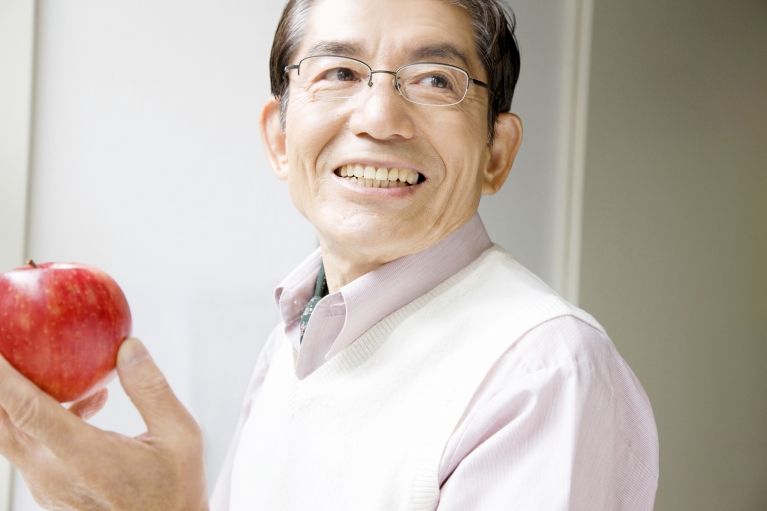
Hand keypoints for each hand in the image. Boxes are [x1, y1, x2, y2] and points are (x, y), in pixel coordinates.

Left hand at [0, 338, 207, 510]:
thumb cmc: (176, 492)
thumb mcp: (180, 435)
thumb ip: (150, 389)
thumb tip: (128, 347)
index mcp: (85, 457)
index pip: (27, 410)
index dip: (3, 378)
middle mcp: (55, 475)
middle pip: (4, 424)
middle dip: (0, 386)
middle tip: (11, 351)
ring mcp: (48, 488)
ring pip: (15, 436)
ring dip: (25, 400)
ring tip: (65, 373)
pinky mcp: (51, 492)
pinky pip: (32, 448)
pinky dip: (42, 419)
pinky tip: (86, 405)